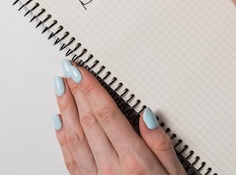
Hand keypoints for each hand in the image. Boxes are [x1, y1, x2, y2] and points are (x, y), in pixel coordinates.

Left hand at [53, 60, 185, 174]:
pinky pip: (70, 159)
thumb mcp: (176, 174)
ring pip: (74, 137)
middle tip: (67, 71)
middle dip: (76, 93)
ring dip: (64, 110)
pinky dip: (62, 137)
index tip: (81, 71)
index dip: (90, 90)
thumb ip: (161, 144)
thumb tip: (146, 115)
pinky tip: (59, 123)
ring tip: (59, 89)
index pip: (106, 114)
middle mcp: (111, 168)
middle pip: (88, 121)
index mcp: (134, 160)